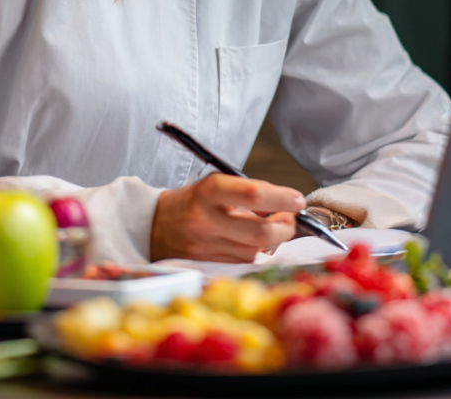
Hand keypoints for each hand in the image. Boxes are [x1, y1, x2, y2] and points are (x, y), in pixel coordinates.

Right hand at [150, 173, 304, 261]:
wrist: (154, 226)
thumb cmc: (193, 200)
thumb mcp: (216, 185)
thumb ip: (248, 194)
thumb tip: (286, 204)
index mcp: (209, 192)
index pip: (254, 194)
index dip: (281, 198)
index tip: (297, 199)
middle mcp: (207, 220)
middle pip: (261, 232)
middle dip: (285, 227)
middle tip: (289, 218)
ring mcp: (208, 247)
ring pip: (256, 250)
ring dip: (271, 240)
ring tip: (268, 226)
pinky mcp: (209, 265)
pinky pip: (244, 261)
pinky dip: (255, 251)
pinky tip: (250, 240)